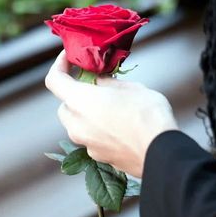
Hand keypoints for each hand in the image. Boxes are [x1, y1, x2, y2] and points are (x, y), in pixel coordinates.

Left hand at [44, 51, 178, 177]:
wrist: (161, 152)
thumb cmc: (147, 115)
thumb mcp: (130, 88)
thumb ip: (108, 83)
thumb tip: (99, 83)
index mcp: (80, 101)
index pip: (54, 80)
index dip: (59, 66)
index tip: (69, 58)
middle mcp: (76, 124)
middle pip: (64, 106)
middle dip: (75, 95)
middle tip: (95, 86)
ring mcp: (85, 144)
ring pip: (76, 124)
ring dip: (86, 114)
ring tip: (111, 107)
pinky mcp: (97, 158)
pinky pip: (90, 139)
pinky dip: (97, 130)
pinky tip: (119, 127)